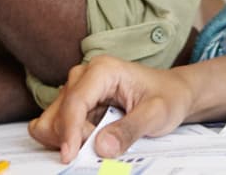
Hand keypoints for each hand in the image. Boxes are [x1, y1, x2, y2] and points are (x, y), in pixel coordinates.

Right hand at [28, 56, 195, 162]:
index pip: (75, 102)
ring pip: (52, 122)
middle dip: (74, 137)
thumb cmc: (168, 96)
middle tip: (103, 145)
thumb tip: (101, 147)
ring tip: (102, 139)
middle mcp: (83, 77)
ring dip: (71, 139)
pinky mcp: (75, 107)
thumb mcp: (157, 114)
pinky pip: (58, 128)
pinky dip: (70, 140)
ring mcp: (76, 91)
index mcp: (102, 70)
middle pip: (58, 114)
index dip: (69, 131)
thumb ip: (130, 130)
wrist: (173, 93)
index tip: (70, 156)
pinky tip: (93, 139)